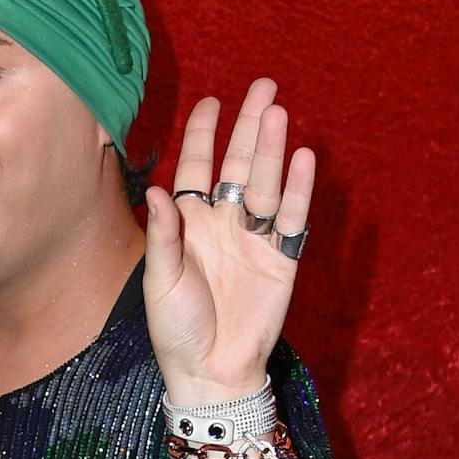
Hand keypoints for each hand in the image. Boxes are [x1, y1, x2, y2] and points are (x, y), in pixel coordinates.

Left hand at [143, 78, 313, 402]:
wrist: (209, 372)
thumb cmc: (175, 330)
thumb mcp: (159, 283)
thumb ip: (162, 236)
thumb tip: (156, 190)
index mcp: (188, 226)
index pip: (195, 170)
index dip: (202, 137)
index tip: (211, 102)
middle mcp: (223, 225)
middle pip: (239, 166)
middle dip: (250, 127)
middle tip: (264, 87)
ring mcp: (254, 241)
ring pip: (266, 185)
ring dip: (273, 150)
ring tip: (280, 113)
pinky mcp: (281, 261)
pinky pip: (292, 220)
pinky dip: (298, 191)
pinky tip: (303, 158)